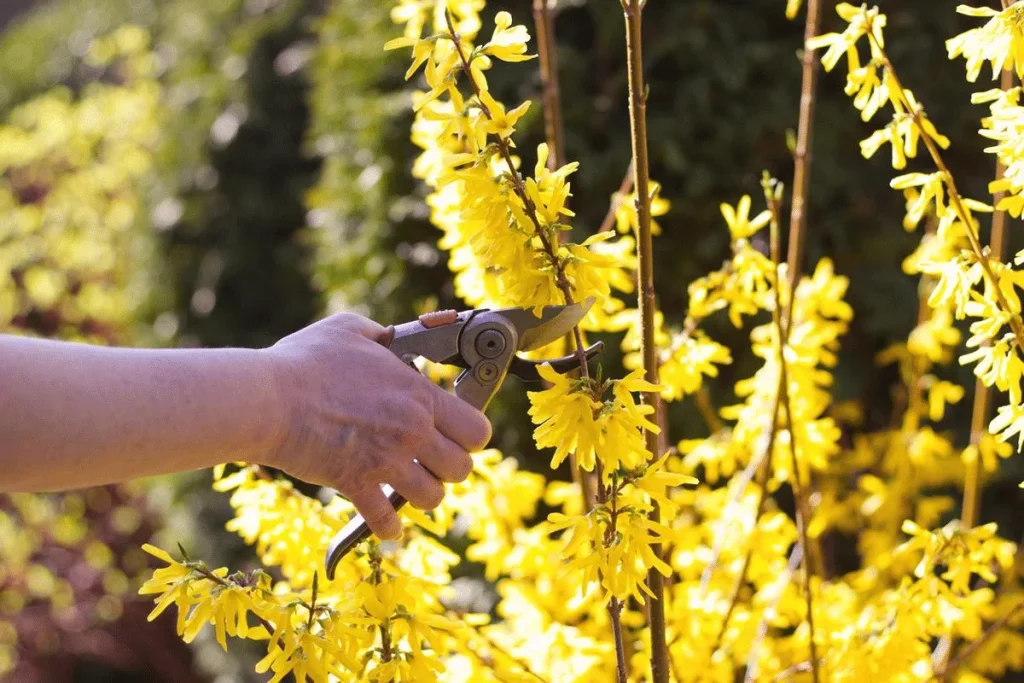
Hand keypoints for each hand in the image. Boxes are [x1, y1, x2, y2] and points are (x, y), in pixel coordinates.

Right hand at [260, 312, 491, 539]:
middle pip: (462, 468)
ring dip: (423, 494)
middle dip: (449, 467)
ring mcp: (386, 461)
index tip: (455, 433)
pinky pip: (386, 521)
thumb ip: (379, 334)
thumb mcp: (348, 330)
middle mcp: (412, 431)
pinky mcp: (357, 484)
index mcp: (418, 395)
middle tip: (431, 461)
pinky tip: (386, 521)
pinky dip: (388, 526)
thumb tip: (388, 336)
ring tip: (408, 485)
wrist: (268, 398)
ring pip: (433, 497)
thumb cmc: (305, 362)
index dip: (471, 434)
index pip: (477, 428)